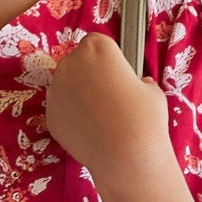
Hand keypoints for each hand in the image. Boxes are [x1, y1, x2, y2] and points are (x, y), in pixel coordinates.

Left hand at [43, 30, 171, 189]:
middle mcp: (70, 64)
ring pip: (67, 86)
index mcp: (96, 47)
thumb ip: (137, 81)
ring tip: (100, 116)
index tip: (116, 73)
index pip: (97, 43)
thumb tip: (138, 86)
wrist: (126, 158)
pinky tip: (90, 129)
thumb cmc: (144, 118)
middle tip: (109, 96)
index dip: (108, 58)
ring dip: (80, 95)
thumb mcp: (152, 90)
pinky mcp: (50, 115)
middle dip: (90, 75)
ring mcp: (56, 90)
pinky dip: (72, 116)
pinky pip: (62, 109)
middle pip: (78, 62)